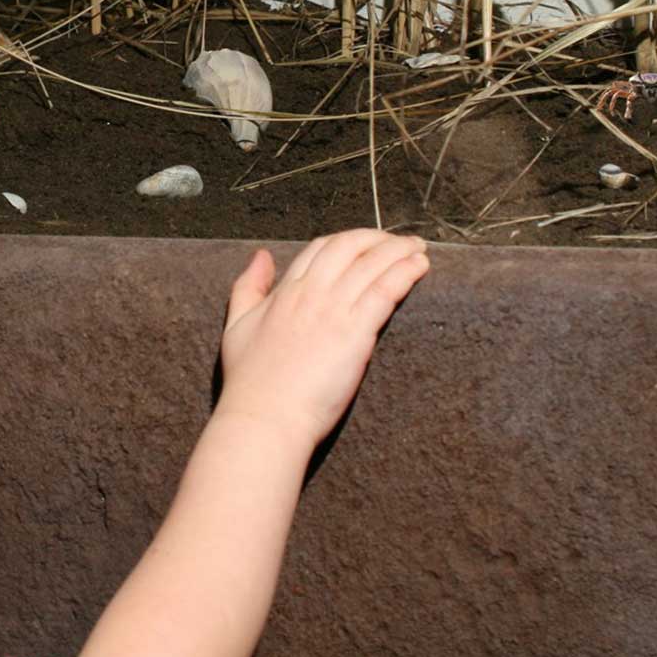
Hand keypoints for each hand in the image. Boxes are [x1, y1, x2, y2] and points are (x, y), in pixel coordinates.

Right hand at [215, 229, 428, 446]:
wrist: (264, 417)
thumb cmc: (249, 382)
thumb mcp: (236, 326)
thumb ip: (247, 288)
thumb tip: (261, 256)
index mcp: (286, 292)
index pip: (321, 248)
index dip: (348, 241)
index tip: (367, 244)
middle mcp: (311, 293)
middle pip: (350, 247)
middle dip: (379, 238)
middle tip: (400, 242)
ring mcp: (334, 310)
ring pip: (372, 264)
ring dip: (400, 251)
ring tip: (419, 249)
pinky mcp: (356, 332)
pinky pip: (386, 290)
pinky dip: (406, 273)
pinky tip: (420, 268)